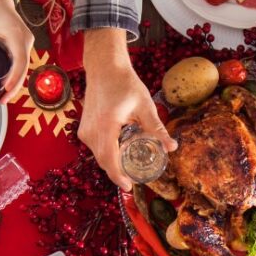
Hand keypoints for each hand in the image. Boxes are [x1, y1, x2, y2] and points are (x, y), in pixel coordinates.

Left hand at [0, 0, 32, 102]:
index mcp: (14, 34)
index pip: (19, 60)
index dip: (14, 77)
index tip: (5, 90)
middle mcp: (25, 38)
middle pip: (24, 68)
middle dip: (14, 86)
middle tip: (1, 101)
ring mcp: (28, 41)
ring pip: (26, 66)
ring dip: (17, 82)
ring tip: (4, 97)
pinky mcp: (26, 43)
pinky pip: (24, 61)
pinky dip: (18, 74)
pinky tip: (10, 85)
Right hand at [79, 29, 176, 189]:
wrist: (104, 68)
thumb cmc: (125, 83)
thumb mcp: (145, 106)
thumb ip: (157, 128)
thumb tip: (172, 147)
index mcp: (106, 126)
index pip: (109, 160)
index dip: (118, 177)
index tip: (129, 187)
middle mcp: (91, 131)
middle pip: (103, 162)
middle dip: (117, 173)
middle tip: (133, 180)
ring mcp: (85, 131)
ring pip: (99, 155)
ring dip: (112, 163)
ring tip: (129, 167)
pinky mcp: (83, 129)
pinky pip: (95, 148)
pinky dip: (107, 153)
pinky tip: (120, 152)